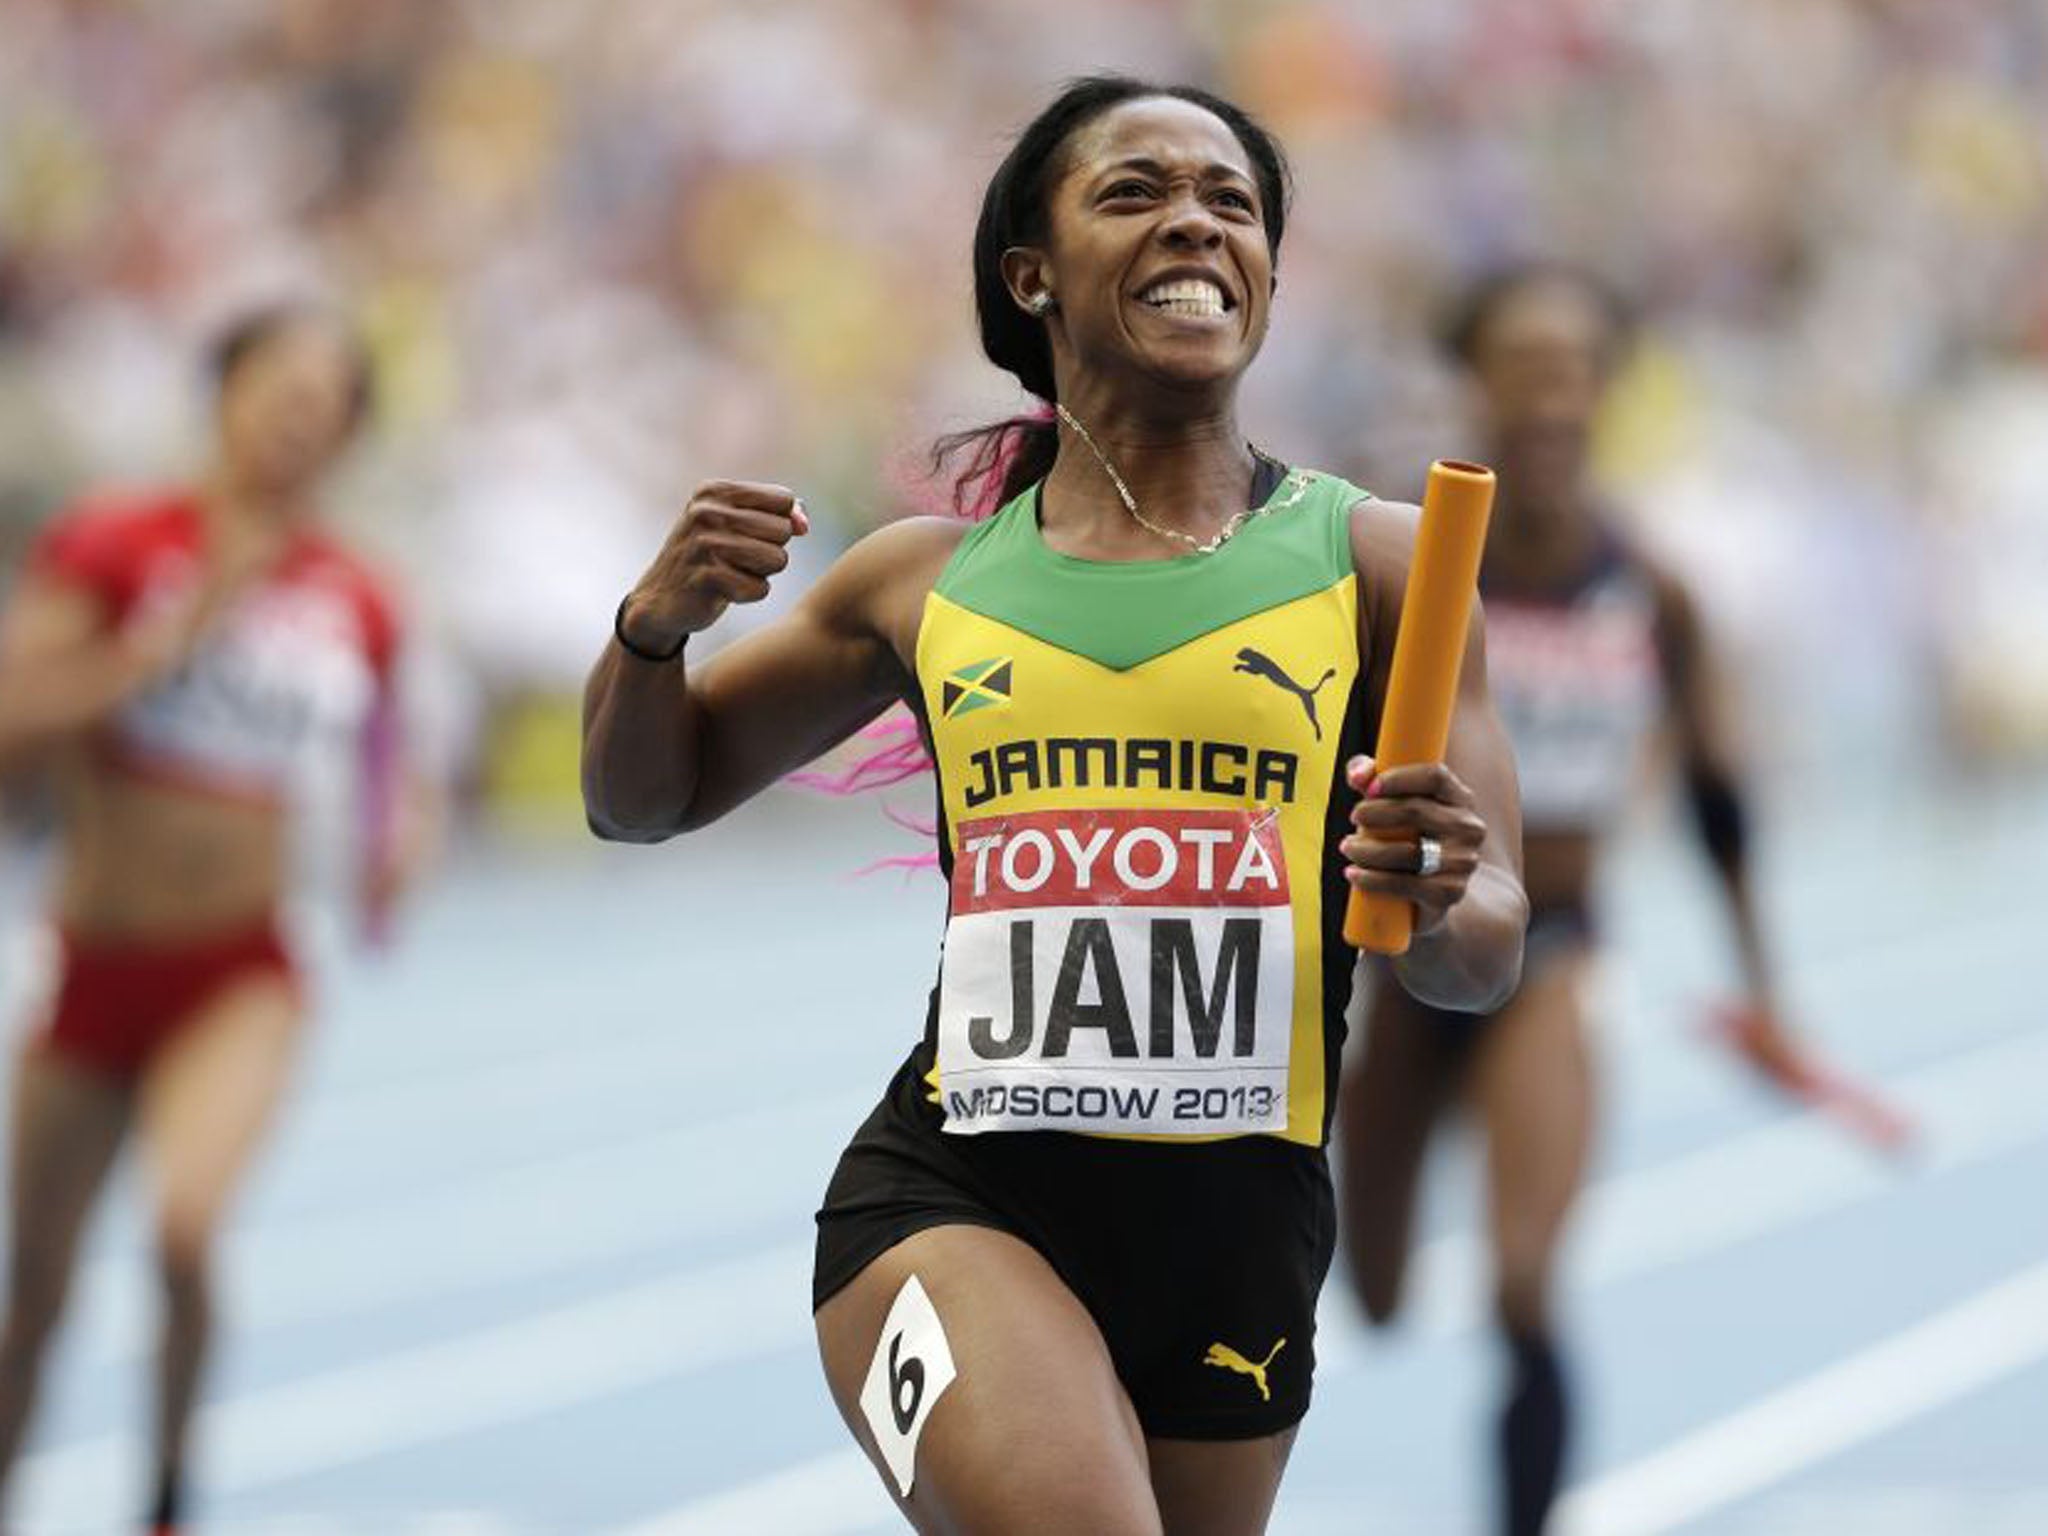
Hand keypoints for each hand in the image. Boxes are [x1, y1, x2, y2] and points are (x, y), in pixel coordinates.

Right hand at [618, 480, 809, 652]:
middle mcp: (707, 512)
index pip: (784, 499)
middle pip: (783, 531)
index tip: (751, 535)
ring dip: (762, 573)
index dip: (778, 523)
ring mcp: (704, 544)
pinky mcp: (707, 578)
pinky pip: (761, 588)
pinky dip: (749, 594)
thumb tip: (804, 525)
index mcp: (715, 491)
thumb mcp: (736, 525)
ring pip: (777, 559)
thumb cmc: (710, 557)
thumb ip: (777, 515)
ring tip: (733, 572)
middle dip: (770, 550)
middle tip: (738, 559)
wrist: (661, 598)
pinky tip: (725, 590)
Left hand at [1339, 754, 1487, 936]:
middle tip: (1354, 817)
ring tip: (1348, 847)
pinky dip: (1373, 879)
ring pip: (1409, 852)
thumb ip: (1372, 778)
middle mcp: (1469, 827)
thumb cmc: (1409, 836)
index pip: (1435, 776)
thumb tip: (1357, 775)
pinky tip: (1353, 874)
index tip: (1369, 788)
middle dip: (1375, 813)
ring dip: (1368, 849)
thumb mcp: (1393, 802)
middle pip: (1416, 811)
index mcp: (1459, 798)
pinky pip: (1406, 884)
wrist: (1431, 891)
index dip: (1399, 778)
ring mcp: (1463, 862)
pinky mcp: (1450, 892)